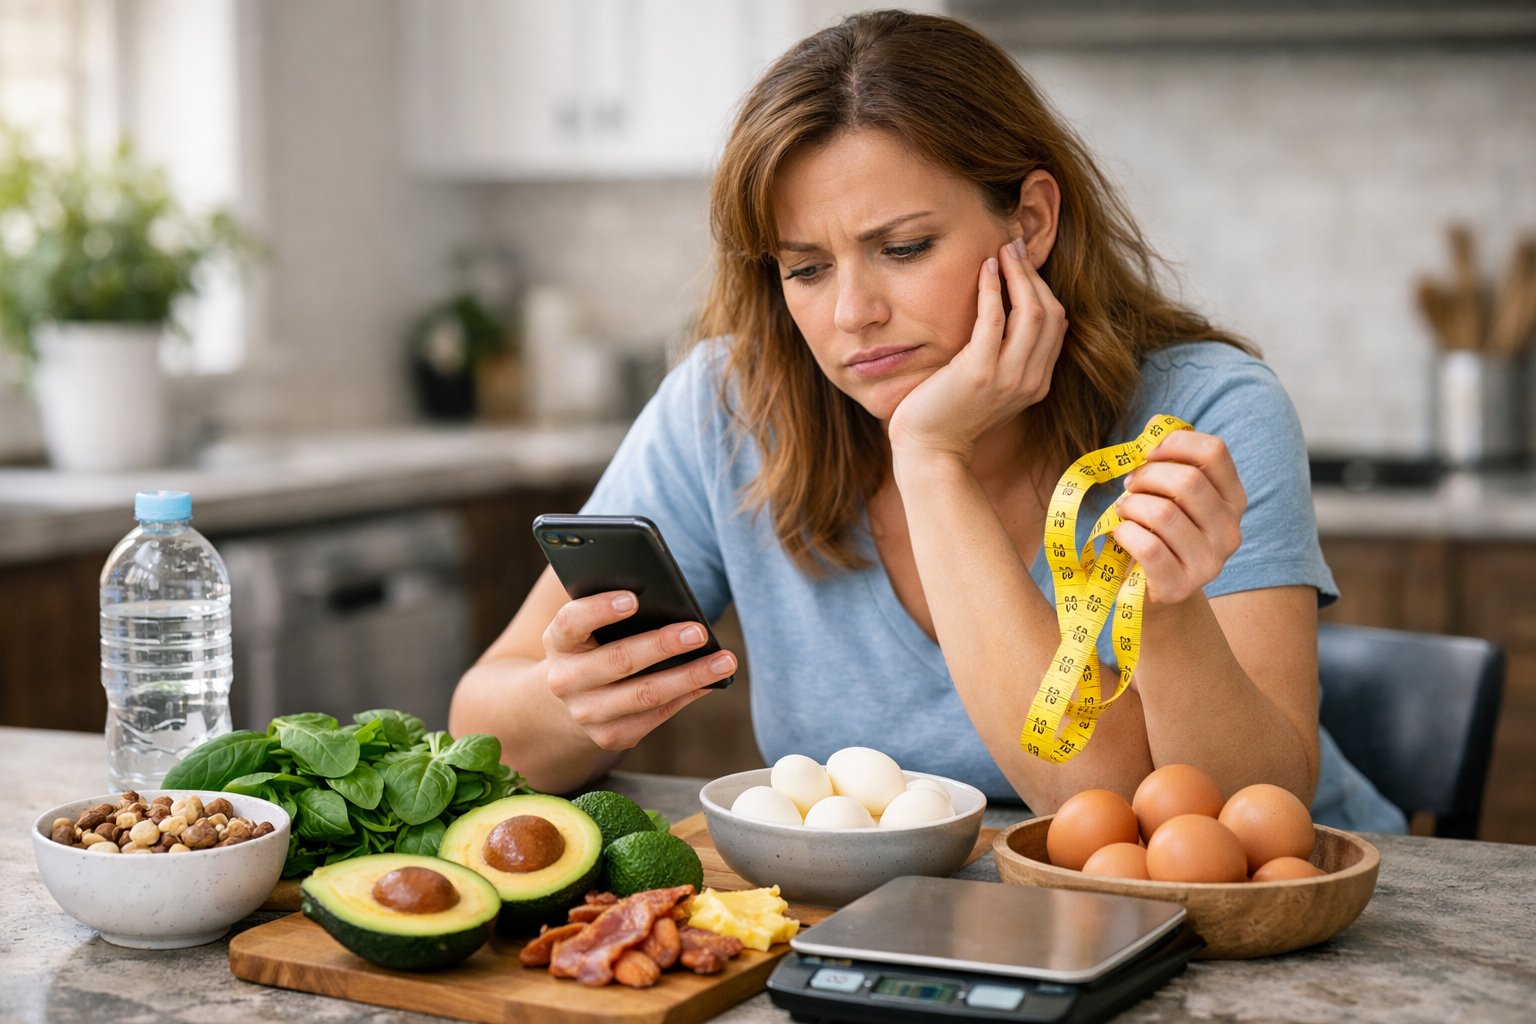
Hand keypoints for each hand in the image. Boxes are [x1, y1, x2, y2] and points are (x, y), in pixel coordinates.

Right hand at [540, 591, 735, 749]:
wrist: (573, 697)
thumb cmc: (594, 645)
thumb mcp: (590, 626)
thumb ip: (615, 610)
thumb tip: (671, 601)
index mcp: (557, 643)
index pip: (571, 622)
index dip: (600, 610)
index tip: (633, 598)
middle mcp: (565, 681)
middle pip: (619, 661)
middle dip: (662, 645)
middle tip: (699, 632)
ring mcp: (587, 714)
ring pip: (645, 695)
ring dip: (690, 677)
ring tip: (724, 661)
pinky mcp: (610, 737)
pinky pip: (656, 715)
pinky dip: (687, 695)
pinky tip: (711, 682)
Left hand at [887, 237, 1066, 461]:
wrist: (929, 449)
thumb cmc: (950, 413)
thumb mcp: (988, 385)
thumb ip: (1005, 357)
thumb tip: (1004, 313)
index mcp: (1037, 383)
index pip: (1056, 325)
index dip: (1043, 288)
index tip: (1023, 263)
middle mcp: (1031, 380)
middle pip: (1050, 313)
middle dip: (1033, 274)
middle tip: (1014, 246)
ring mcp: (1008, 377)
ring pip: (1031, 311)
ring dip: (1018, 274)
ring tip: (1003, 249)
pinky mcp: (979, 372)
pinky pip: (994, 318)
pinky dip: (992, 288)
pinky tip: (984, 268)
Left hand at [1112, 424, 1246, 604]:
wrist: (1144, 588)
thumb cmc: (1152, 529)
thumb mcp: (1163, 490)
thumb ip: (1164, 456)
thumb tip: (1156, 424)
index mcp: (1232, 498)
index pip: (1214, 451)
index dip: (1174, 442)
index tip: (1147, 453)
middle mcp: (1230, 530)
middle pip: (1187, 481)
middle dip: (1147, 476)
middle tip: (1130, 486)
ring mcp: (1210, 562)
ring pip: (1163, 513)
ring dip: (1131, 506)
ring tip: (1124, 512)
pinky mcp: (1180, 586)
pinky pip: (1147, 547)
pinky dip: (1124, 533)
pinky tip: (1121, 534)